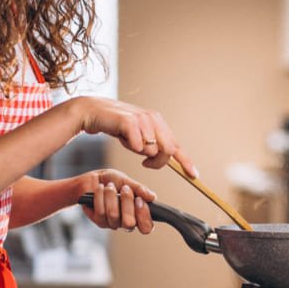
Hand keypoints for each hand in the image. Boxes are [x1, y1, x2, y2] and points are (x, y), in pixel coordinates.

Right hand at [70, 96, 198, 177]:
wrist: (94, 112)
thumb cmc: (117, 126)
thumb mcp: (139, 137)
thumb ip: (152, 146)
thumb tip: (166, 161)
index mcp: (158, 122)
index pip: (176, 144)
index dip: (186, 161)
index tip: (194, 175)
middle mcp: (153, 118)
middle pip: (167, 150)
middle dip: (157, 162)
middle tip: (145, 163)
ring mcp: (142, 119)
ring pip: (152, 150)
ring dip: (138, 152)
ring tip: (128, 141)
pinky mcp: (130, 121)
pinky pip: (138, 146)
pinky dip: (131, 147)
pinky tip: (123, 138)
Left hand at [78, 169, 155, 233]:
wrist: (92, 179)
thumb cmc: (111, 181)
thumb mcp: (127, 181)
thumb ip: (139, 189)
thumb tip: (152, 197)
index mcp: (137, 213)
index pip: (146, 227)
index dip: (144, 216)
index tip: (139, 200)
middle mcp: (125, 222)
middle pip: (129, 224)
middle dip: (127, 203)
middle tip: (125, 189)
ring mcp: (112, 223)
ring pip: (114, 215)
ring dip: (112, 196)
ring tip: (110, 186)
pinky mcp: (99, 220)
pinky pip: (101, 212)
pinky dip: (101, 196)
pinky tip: (101, 188)